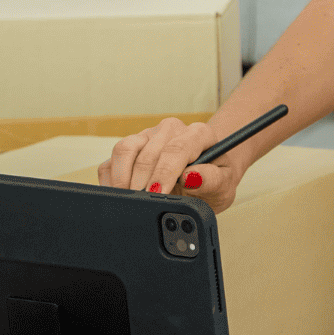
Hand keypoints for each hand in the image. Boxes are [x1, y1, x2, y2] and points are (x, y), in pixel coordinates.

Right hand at [97, 118, 242, 213]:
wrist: (206, 174)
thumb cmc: (214, 178)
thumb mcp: (222, 185)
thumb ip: (212, 180)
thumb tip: (192, 176)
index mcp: (198, 134)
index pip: (177, 148)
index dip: (164, 172)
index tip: (157, 194)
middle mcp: (171, 130)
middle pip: (148, 152)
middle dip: (142, 181)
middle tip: (143, 204)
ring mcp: (147, 136)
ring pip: (124, 150)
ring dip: (123, 179)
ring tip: (131, 200)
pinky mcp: (129, 148)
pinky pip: (110, 161)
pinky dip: (110, 181)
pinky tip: (121, 196)